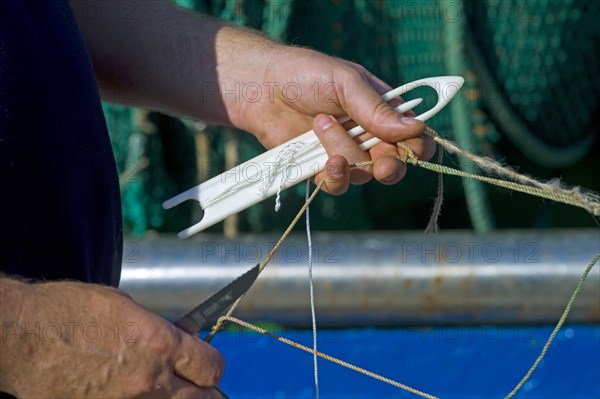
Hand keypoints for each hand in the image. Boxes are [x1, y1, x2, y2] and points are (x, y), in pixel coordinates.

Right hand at [0, 279, 223, 397]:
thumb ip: (160, 332)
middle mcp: (151, 381)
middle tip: (199, 386)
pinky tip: (128, 393)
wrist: (22, 336)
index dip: (213, 365)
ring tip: (163, 390)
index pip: (212, 367)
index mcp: (161, 346)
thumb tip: (181, 343)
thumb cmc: (71, 312)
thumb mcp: (126, 310)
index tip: (207, 364)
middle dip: (205, 392)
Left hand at [224, 45, 434, 193]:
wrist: (261, 88)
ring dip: (344, 152)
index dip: (417, 146)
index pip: (413, 136)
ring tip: (320, 123)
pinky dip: (334, 175)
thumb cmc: (306, 75)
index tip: (411, 148)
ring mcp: (345, 154)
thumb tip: (414, 128)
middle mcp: (367, 136)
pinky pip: (338, 185)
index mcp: (382, 111)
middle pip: (394, 164)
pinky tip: (325, 160)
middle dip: (390, 166)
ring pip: (362, 174)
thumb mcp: (346, 82)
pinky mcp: (320, 169)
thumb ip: (376, 108)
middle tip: (382, 164)